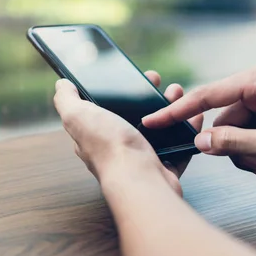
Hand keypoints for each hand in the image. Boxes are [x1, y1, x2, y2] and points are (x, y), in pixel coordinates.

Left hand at [53, 71, 202, 195]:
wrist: (142, 180)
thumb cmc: (109, 149)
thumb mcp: (78, 116)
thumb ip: (67, 100)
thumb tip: (62, 85)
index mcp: (96, 135)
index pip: (105, 108)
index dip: (118, 90)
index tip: (132, 75)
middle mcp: (117, 147)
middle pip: (135, 114)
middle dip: (148, 94)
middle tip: (157, 81)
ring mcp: (142, 158)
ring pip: (159, 127)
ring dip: (169, 107)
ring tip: (178, 92)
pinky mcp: (164, 166)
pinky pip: (179, 144)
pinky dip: (187, 129)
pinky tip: (193, 115)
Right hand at [142, 63, 255, 177]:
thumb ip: (234, 143)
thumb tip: (200, 141)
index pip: (207, 95)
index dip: (177, 110)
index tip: (152, 119)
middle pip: (222, 116)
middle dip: (230, 146)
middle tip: (252, 167)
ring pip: (234, 127)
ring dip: (244, 152)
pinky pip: (248, 129)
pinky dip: (253, 149)